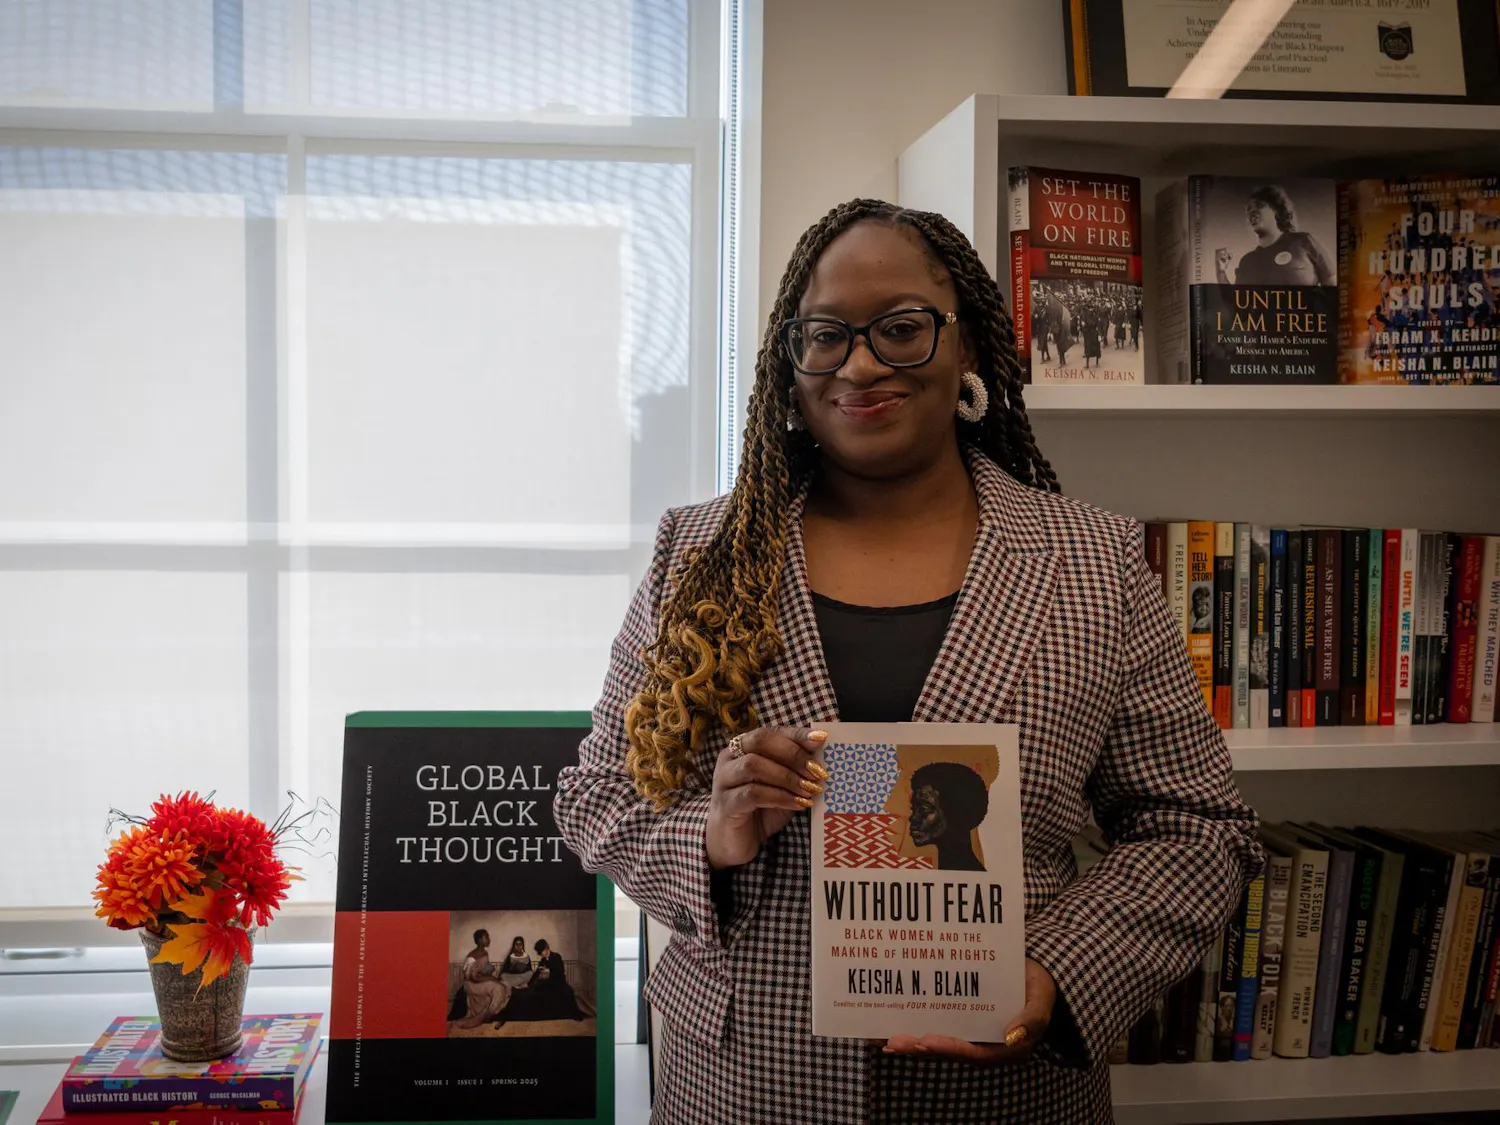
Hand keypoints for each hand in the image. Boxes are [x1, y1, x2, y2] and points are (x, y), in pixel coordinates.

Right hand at [705, 726, 828, 869]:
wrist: (735, 843)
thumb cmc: (761, 810)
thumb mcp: (783, 787)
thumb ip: (797, 771)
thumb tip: (823, 759)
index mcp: (743, 748)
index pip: (771, 732)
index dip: (796, 734)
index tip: (821, 738)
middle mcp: (729, 759)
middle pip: (760, 741)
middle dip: (793, 754)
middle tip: (818, 771)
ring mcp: (723, 780)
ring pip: (754, 765)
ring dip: (787, 777)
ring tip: (810, 790)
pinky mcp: (725, 804)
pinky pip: (752, 793)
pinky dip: (780, 797)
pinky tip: (798, 804)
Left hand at [880, 959, 1055, 1065]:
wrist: (1033, 974)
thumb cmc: (1038, 985)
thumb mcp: (1041, 999)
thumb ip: (1032, 1018)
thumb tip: (1013, 1036)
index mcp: (1006, 1046)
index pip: (974, 1052)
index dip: (949, 1048)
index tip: (926, 1041)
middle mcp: (984, 1046)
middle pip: (948, 1051)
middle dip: (920, 1047)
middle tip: (893, 1042)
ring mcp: (970, 1036)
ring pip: (937, 1043)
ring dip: (911, 1043)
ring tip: (883, 1039)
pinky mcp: (959, 1024)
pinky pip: (934, 1028)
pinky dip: (913, 1029)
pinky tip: (887, 1028)